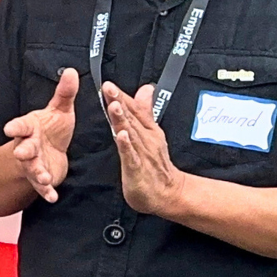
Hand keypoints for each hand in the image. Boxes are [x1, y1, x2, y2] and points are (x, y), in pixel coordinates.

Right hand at [4, 67, 79, 202]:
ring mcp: (34, 163)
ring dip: (36, 173)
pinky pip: (43, 187)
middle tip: (21, 153)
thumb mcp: (60, 110)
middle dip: (22, 151)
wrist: (50, 152)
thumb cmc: (52, 129)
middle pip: (22, 148)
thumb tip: (71, 71)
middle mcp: (28, 146)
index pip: (20, 126)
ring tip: (43, 177)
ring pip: (32, 169)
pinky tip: (52, 197)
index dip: (15, 127)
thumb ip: (64, 94)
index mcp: (30, 128)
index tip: (8, 129)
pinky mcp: (42, 178)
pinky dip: (46, 192)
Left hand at [104, 82, 187, 215]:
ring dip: (122, 118)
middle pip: (130, 117)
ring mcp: (141, 153)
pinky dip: (126, 144)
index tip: (109, 83)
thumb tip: (146, 89)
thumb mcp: (151, 133)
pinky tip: (121, 135)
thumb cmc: (155, 164)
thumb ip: (145, 111)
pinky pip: (130, 155)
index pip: (133, 109)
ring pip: (130, 132)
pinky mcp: (137, 168)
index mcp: (146, 130)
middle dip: (119, 101)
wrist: (168, 193)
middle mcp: (144, 138)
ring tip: (113, 105)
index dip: (121, 96)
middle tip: (108, 87)